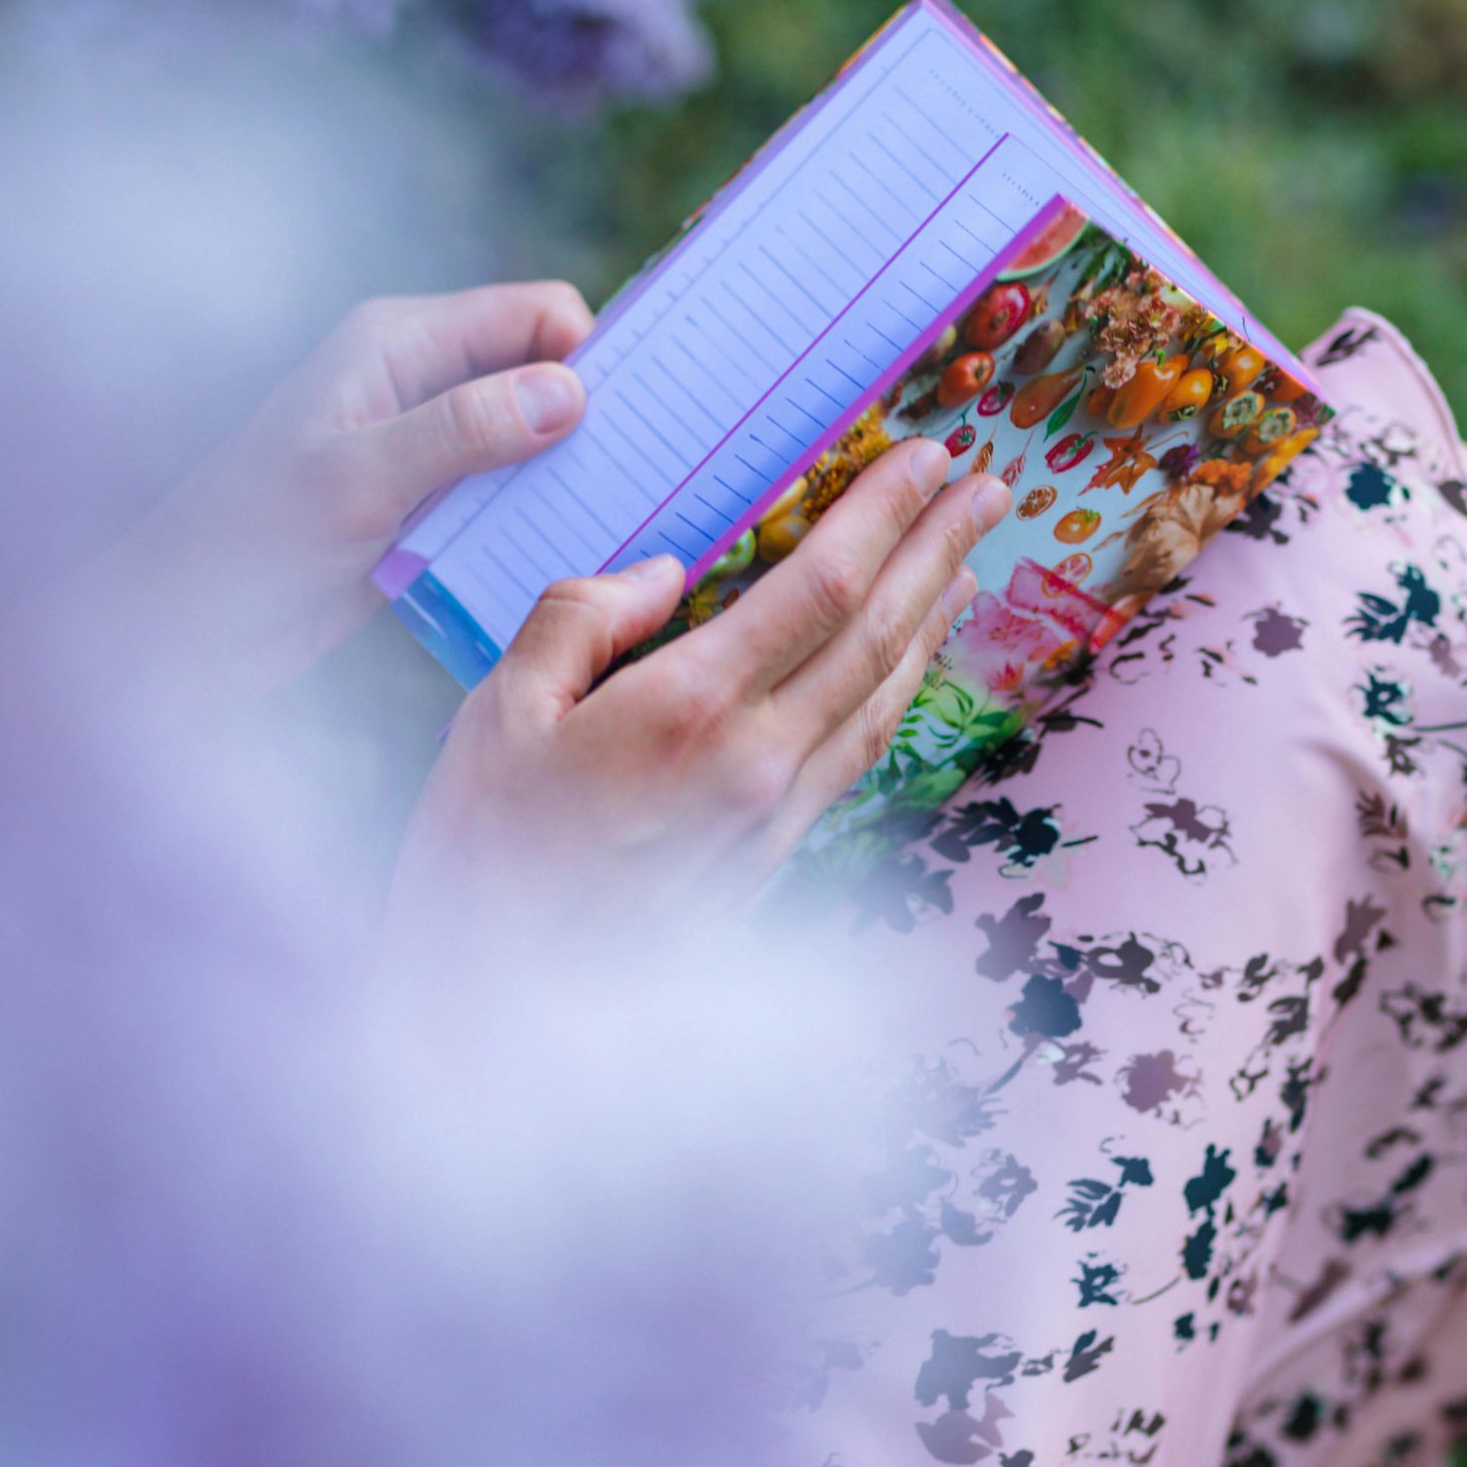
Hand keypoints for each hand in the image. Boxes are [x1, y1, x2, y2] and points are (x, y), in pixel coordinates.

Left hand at [112, 280, 593, 692]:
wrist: (190, 625)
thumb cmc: (248, 539)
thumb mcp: (358, 478)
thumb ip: (461, 431)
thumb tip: (569, 392)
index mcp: (398, 343)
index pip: (532, 316)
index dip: (589, 353)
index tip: (637, 414)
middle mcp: (421, 383)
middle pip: (542, 374)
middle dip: (592, 414)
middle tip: (647, 470)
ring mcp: (429, 448)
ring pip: (533, 441)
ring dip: (570, 472)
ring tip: (622, 514)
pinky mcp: (431, 509)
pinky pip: (507, 498)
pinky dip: (539, 516)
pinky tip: (571, 547)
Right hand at [385, 438, 1011, 937]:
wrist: (493, 1008)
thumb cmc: (479, 856)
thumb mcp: (497, 713)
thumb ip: (582, 620)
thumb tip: (666, 571)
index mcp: (689, 709)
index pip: (822, 587)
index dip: (885, 515)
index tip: (928, 458)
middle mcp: (755, 763)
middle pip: (877, 635)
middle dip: (938, 551)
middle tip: (988, 487)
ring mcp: (771, 817)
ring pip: (881, 699)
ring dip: (931, 620)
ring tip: (968, 560)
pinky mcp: (767, 857)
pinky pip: (854, 755)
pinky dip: (893, 694)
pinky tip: (902, 666)